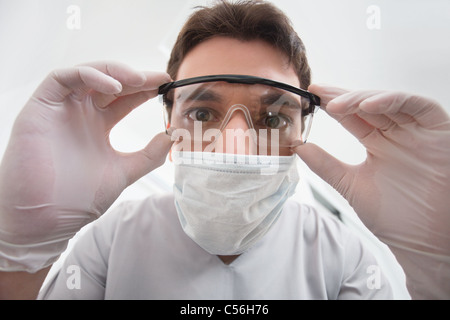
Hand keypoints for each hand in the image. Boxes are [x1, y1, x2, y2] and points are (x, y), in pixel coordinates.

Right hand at [0, 62, 172, 271]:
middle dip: (136, 78)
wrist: (47, 218)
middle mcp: (81, 114)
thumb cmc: (79, 198)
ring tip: (140, 80)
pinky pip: (63, 78)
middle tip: (160, 78)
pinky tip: (113, 86)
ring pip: (88, 74)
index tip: (167, 86)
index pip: (125, 99)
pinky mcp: (41, 106)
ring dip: (115, 71)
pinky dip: (89, 76)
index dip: (145, 90)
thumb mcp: (124, 172)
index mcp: (98, 126)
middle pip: (111, 83)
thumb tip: (173, 137)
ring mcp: (61, 109)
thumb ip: (148, 155)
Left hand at [295, 84, 449, 298]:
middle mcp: (397, 134)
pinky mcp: (439, 131)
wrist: (426, 241)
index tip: (310, 97)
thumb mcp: (352, 186)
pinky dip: (394, 101)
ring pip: (389, 102)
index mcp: (378, 145)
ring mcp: (417, 132)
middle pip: (367, 106)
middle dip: (342, 98)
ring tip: (336, 105)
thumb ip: (326, 166)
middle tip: (318, 92)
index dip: (332, 105)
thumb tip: (298, 146)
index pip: (352, 118)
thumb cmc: (395, 218)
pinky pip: (419, 107)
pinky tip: (369, 105)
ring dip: (362, 99)